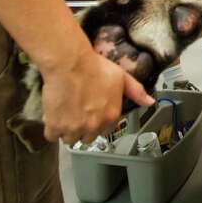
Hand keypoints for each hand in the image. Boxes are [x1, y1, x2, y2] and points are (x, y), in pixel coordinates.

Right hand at [39, 43, 153, 143]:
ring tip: (64, 114)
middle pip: (87, 138)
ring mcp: (74, 128)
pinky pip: (52, 136)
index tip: (91, 115)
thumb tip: (150, 102)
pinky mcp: (56, 126)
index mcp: (111, 116)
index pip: (105, 131)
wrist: (70, 63)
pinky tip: (53, 116)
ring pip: (70, 139)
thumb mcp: (121, 77)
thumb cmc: (95, 67)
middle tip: (77, 114)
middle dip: (82, 128)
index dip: (97, 123)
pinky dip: (51, 128)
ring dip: (67, 130)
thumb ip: (136, 91)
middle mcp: (94, 126)